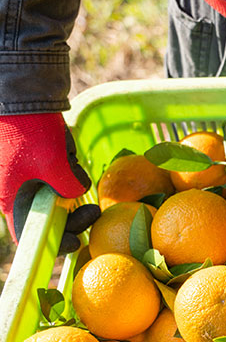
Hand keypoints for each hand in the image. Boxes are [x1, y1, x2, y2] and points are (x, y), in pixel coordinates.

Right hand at [0, 113, 98, 252]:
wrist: (25, 96)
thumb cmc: (33, 131)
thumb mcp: (54, 164)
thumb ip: (68, 187)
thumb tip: (79, 194)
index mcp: (14, 199)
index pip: (30, 235)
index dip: (54, 244)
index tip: (78, 243)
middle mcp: (20, 193)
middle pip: (50, 220)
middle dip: (74, 220)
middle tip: (95, 212)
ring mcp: (32, 179)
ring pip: (60, 200)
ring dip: (73, 194)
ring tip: (77, 173)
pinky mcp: (45, 166)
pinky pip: (63, 180)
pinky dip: (71, 175)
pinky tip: (69, 157)